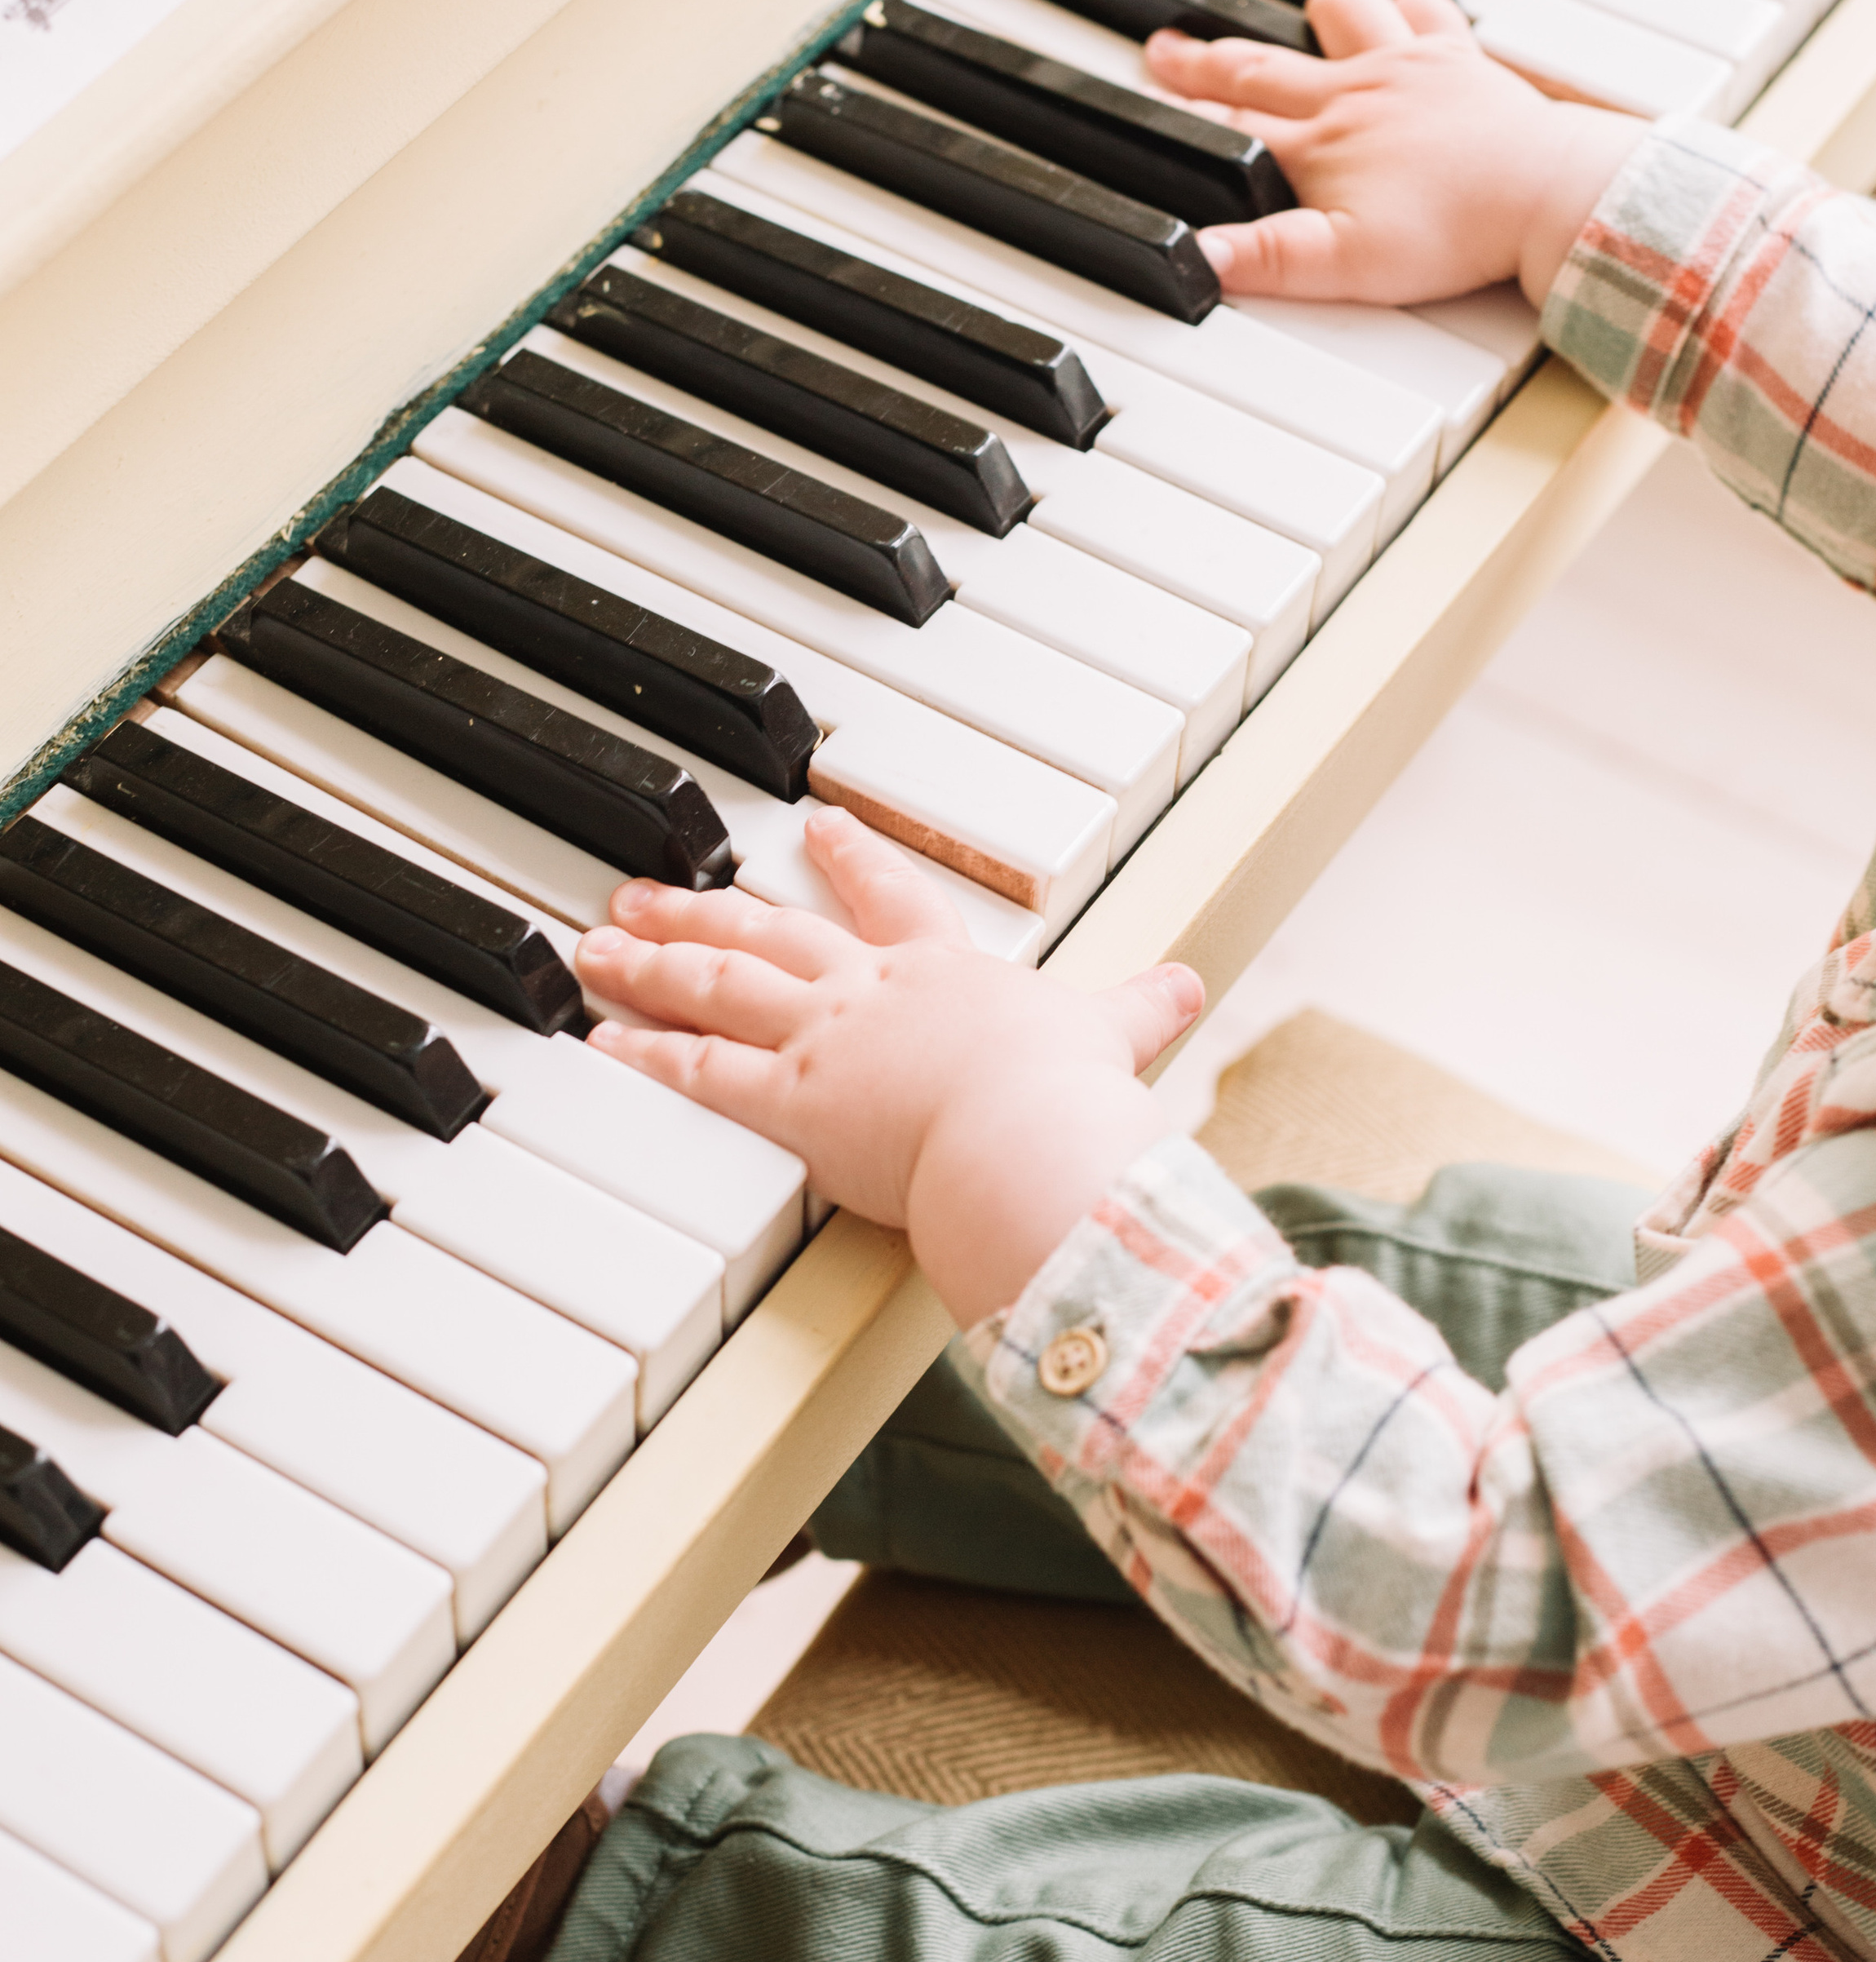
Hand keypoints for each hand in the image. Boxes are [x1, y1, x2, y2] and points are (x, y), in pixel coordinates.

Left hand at [575, 810, 1204, 1326]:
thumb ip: (1139, 1009)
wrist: (1030, 1135)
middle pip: (771, 934)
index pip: (891, 899)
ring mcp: (823, 1040)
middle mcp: (872, 992)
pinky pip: (704, 1071)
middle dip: (704, 907)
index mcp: (945, 973)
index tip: (814, 826)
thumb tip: (1192, 986)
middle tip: (644, 887)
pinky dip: (648, 1054)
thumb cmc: (1068, 1092)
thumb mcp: (1111, 1035)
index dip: (851, 859)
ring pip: (720, 985)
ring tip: (598, 944)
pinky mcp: (791, 1100)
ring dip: (654, 961)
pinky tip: (602, 1041)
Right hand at [1143, 0, 1642, 309]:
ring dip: (1320, 13)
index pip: (1230, 125)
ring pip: (1348, 12)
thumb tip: (1192, 261)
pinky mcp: (1462, 61)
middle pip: (1264, 67)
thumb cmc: (1451, 233)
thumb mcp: (1343, 264)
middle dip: (1211, 59)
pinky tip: (1407, 13)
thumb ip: (1265, 260)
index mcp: (1318, 143)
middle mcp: (1356, 92)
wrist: (1543, 195)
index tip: (1147, 94)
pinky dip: (1409, 6)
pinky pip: (1427, 9)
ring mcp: (1410, 67)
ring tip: (1306, 18)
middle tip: (1170, 47)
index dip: (1181, 112)